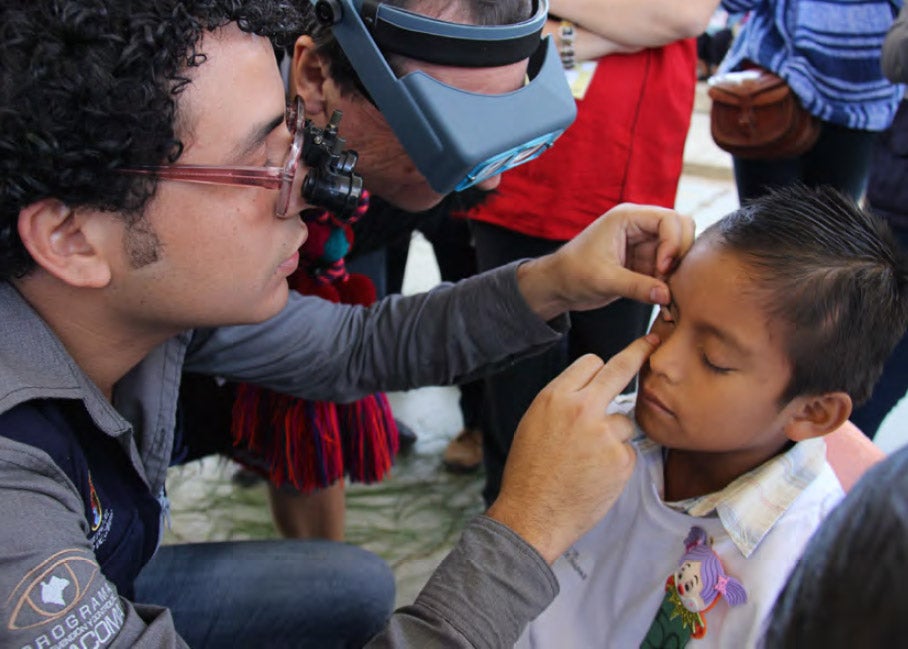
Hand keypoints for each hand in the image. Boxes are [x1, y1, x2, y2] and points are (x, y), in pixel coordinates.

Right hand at [486, 334, 659, 563]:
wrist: (532, 515)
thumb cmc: (529, 473)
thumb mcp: (534, 423)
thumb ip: (563, 402)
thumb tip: (587, 390)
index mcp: (555, 396)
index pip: (591, 362)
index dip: (599, 370)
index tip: (615, 361)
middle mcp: (582, 408)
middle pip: (620, 368)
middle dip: (638, 352)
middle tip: (652, 343)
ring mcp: (604, 433)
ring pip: (624, 421)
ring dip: (614, 436)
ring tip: (587, 462)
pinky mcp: (620, 459)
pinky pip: (627, 451)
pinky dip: (616, 463)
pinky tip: (595, 477)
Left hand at [517, 203, 694, 320]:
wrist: (558, 286)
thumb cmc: (573, 274)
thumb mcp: (603, 280)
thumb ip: (636, 286)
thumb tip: (667, 296)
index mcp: (627, 217)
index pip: (669, 219)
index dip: (673, 243)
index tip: (662, 268)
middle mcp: (639, 226)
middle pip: (681, 229)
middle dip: (680, 254)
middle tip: (665, 278)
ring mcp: (644, 244)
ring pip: (677, 250)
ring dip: (677, 270)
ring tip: (663, 292)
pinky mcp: (644, 262)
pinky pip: (668, 268)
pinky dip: (670, 282)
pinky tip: (662, 299)